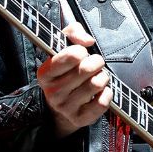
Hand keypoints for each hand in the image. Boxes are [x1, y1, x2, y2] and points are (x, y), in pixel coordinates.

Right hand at [38, 22, 110, 137]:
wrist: (61, 107)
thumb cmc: (65, 72)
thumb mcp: (63, 47)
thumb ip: (73, 33)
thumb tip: (88, 40)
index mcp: (46, 72)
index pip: (73, 55)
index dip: (82, 50)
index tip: (82, 53)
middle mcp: (53, 91)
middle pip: (88, 69)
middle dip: (96, 62)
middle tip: (94, 64)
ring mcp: (66, 107)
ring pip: (97, 84)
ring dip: (103, 77)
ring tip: (97, 77)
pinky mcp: (80, 118)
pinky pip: (102, 102)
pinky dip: (107, 94)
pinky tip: (100, 92)